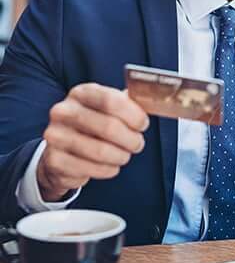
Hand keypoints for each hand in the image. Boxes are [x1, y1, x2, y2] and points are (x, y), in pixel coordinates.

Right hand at [37, 83, 148, 201]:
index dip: (133, 115)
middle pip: (109, 127)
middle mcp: (64, 111)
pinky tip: (110, 165)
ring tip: (124, 155)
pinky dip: (108, 170)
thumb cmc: (93, 124)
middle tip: (137, 144)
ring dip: (121, 156)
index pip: (111, 100)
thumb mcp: (109, 108)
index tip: (143, 124)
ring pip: (101, 151)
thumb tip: (152, 102)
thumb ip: (129, 104)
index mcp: (82, 93)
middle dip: (131, 139)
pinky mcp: (54, 159)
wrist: (63, 147)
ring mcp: (56, 135)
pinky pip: (91, 169)